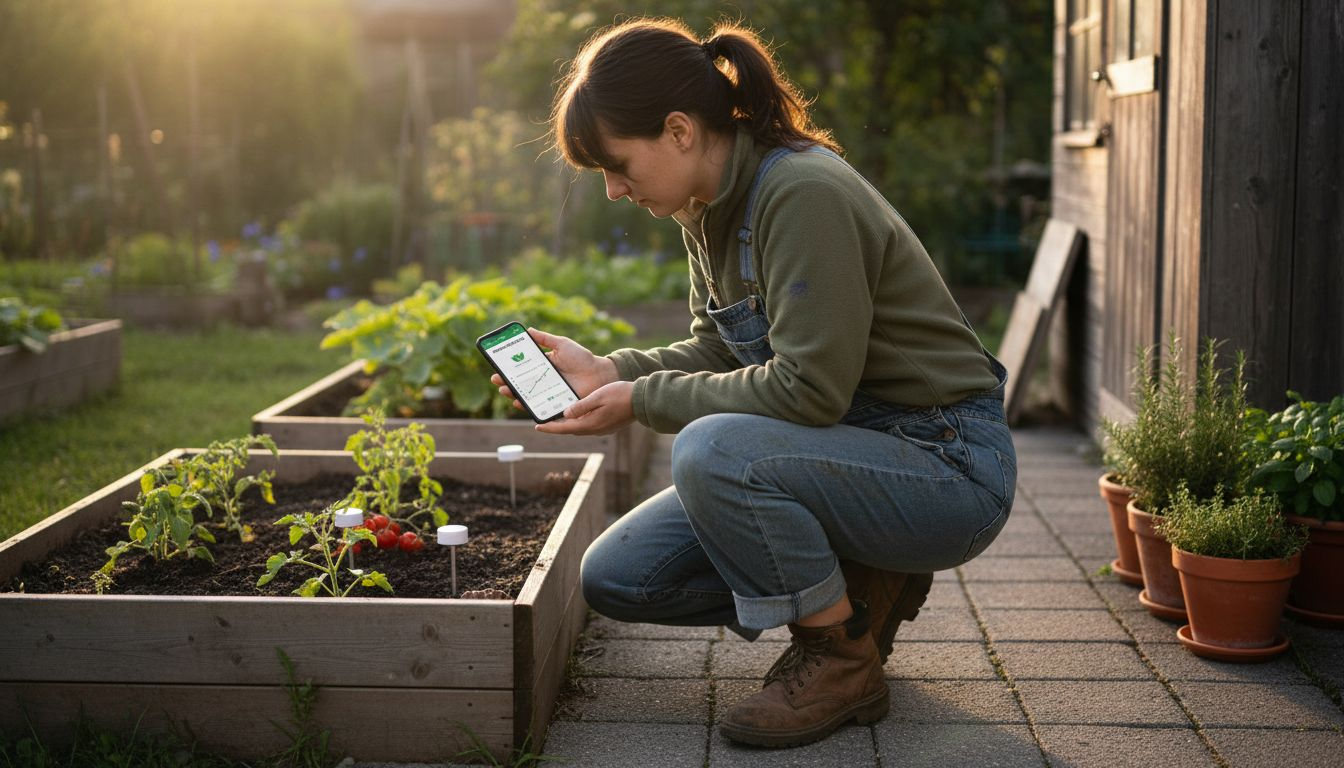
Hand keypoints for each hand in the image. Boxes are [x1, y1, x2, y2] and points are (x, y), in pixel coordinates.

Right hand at [491, 327, 618, 407]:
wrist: (600, 375)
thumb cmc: (583, 359)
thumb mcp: (562, 345)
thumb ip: (545, 339)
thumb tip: (528, 330)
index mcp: (543, 366)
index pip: (521, 368)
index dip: (509, 368)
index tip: (497, 366)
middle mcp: (543, 381)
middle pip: (520, 383)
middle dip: (506, 382)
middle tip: (496, 380)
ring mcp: (548, 394)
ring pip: (526, 396)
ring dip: (513, 394)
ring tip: (504, 390)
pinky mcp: (555, 404)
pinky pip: (538, 407)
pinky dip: (527, 407)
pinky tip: (519, 404)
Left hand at [537, 381, 634, 435]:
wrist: (643, 401)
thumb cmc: (621, 395)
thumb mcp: (598, 397)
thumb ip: (581, 406)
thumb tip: (565, 413)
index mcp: (590, 424)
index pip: (564, 428)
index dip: (550, 427)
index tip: (537, 426)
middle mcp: (595, 430)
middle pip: (571, 430)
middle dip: (557, 426)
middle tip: (545, 420)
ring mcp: (603, 429)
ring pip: (580, 428)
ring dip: (569, 424)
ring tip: (558, 417)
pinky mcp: (608, 426)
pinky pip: (589, 426)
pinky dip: (580, 422)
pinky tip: (578, 415)